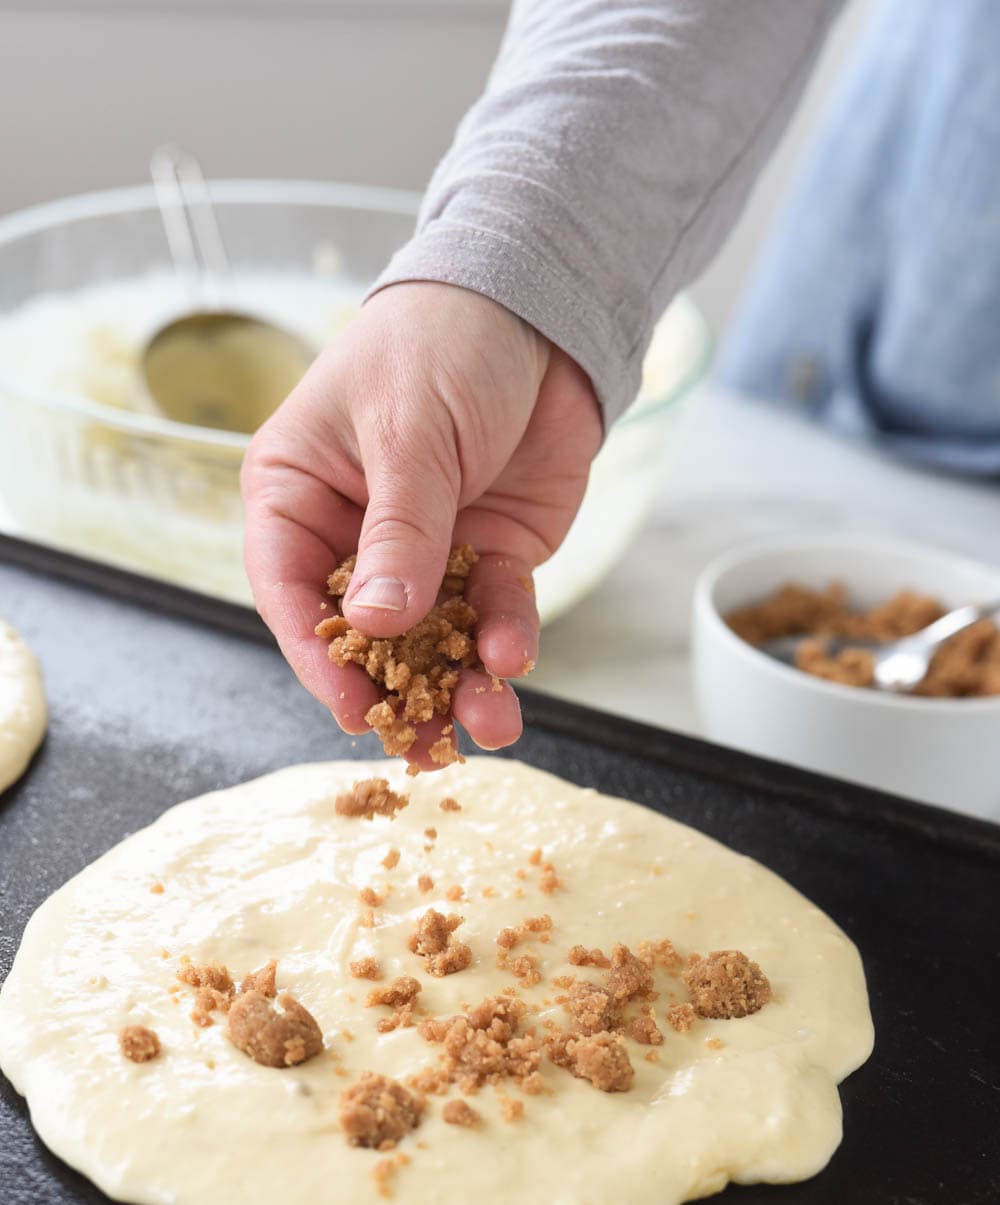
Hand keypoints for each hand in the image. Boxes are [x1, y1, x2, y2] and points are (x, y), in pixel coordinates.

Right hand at [241, 282, 602, 768]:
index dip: (316, 655)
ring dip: (458, 684)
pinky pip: (490, 612)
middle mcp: (354, 532)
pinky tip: (513, 658)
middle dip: (394, 690)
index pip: (290, 588)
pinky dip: (504, 639)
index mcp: (298, 493)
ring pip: (431, 638)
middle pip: (361, 632)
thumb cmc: (442, 343)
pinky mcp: (488, 554)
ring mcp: (424, 549)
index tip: (350, 708)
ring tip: (489, 724)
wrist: (541, 311)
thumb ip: (398, 531)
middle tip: (422, 746)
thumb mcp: (409, 433)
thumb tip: (376, 626)